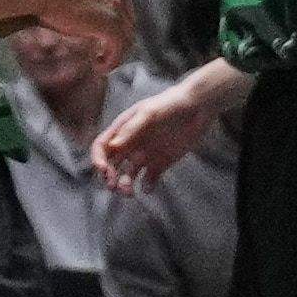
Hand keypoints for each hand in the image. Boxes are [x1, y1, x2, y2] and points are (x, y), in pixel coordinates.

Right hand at [21, 0, 139, 78]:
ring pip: (127, 35)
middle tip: (107, 52)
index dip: (116, 21)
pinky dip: (111, 60)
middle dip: (119, 37)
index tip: (105, 34)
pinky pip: (119, 48)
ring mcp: (117, 4)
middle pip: (128, 18)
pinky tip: (99, 66)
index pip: (122, 1)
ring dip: (116, 52)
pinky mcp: (112, 23)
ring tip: (103, 62)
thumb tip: (82, 10)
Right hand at [88, 58, 220, 185]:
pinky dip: (146, 187)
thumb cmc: (170, 104)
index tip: (104, 170)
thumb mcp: (149, 113)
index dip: (98, 159)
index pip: (102, 146)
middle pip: (111, 165)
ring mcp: (144, 156)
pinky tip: (149, 187)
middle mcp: (130, 145)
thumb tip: (113, 147)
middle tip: (114, 186)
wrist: (197, 108)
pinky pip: (148, 181)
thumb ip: (131, 129)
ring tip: (129, 192)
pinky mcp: (159, 165)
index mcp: (123, 130)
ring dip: (124, 185)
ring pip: (127, 176)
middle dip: (108, 177)